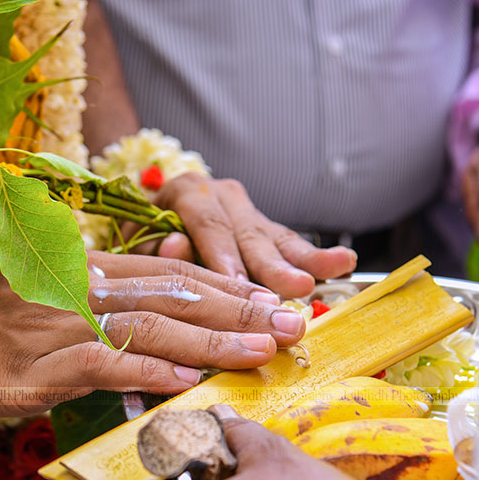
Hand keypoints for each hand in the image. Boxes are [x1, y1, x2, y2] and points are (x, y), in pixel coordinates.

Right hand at [0, 254, 307, 416]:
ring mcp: (58, 327)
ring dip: (208, 343)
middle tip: (291, 324)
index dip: (227, 286)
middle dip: (237, 310)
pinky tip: (186, 385)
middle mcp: (77, 289)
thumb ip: (102, 294)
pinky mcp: (35, 368)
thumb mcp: (44, 294)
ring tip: (258, 352)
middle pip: (172, 296)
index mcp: (84, 269)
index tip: (272, 299)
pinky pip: (101, 366)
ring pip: (147, 329)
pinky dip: (148, 374)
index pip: (171, 273)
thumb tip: (161, 297)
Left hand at [125, 174, 355, 297]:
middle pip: (246, 232)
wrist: (146, 224)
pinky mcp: (264, 227)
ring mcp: (246, 209)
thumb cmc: (138, 242)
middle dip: (269, 265)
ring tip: (331, 271)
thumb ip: (153, 247)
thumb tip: (176, 244)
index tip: (236, 283)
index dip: (221, 254)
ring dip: (302, 260)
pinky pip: (289, 243)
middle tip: (292, 288)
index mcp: (184, 191)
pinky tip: (344, 261)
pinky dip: (316, 256)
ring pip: (273, 237)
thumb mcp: (134, 244)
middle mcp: (220, 193)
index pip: (206, 222)